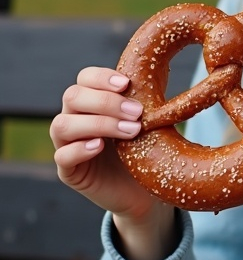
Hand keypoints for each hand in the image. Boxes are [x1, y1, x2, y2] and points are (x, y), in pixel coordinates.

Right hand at [51, 67, 176, 259]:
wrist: (145, 193)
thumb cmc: (148, 150)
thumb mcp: (149, 122)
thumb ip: (147, 97)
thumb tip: (164, 65)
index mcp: (93, 102)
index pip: (84, 78)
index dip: (101, 78)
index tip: (127, 84)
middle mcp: (76, 119)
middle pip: (72, 96)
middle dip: (106, 102)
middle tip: (138, 113)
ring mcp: (68, 145)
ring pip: (62, 124)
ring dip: (99, 123)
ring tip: (131, 131)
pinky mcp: (69, 171)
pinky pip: (61, 156)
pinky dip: (79, 148)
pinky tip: (99, 146)